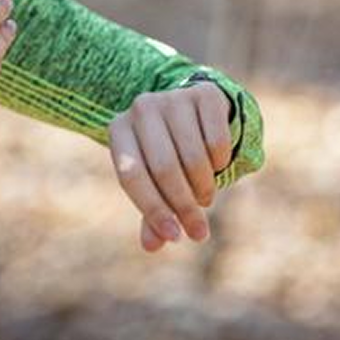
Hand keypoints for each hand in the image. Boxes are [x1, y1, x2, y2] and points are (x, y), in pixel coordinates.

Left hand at [108, 82, 233, 251]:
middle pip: (164, 169)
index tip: (174, 237)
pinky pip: (217, 141)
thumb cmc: (165, 152)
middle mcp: (141, 107)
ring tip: (205, 197)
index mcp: (119, 129)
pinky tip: (217, 166)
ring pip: (193, 158)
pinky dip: (221, 162)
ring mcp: (173, 97)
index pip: (131, 175)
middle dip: (184, 206)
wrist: (190, 108)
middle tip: (199, 232)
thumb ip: (151, 211)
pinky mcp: (204, 94)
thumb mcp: (152, 179)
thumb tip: (152, 245)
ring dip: (204, 188)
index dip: (152, 209)